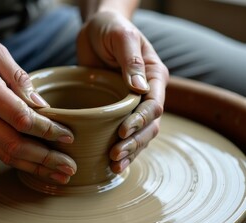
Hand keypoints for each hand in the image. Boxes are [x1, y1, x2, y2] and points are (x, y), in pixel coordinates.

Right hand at [0, 16, 75, 183]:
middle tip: (69, 168)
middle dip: (46, 160)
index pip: (23, 120)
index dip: (48, 131)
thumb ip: (20, 79)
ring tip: (56, 174)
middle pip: (15, 146)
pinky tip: (33, 162)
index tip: (68, 137)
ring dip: (33, 166)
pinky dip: (16, 158)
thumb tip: (42, 104)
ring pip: (4, 154)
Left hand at [77, 11, 168, 172]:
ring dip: (129, 151)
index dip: (141, 121)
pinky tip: (110, 161)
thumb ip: (132, 61)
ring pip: (139, 133)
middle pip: (149, 125)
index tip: (123, 131)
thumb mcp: (122, 38)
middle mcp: (147, 93)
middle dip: (134, 142)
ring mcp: (132, 103)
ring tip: (114, 165)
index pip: (154, 106)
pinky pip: (124, 132)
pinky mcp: (116, 109)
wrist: (96, 29)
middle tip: (115, 155)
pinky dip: (121, 147)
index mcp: (153, 76)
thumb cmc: (110, 29)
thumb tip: (139, 89)